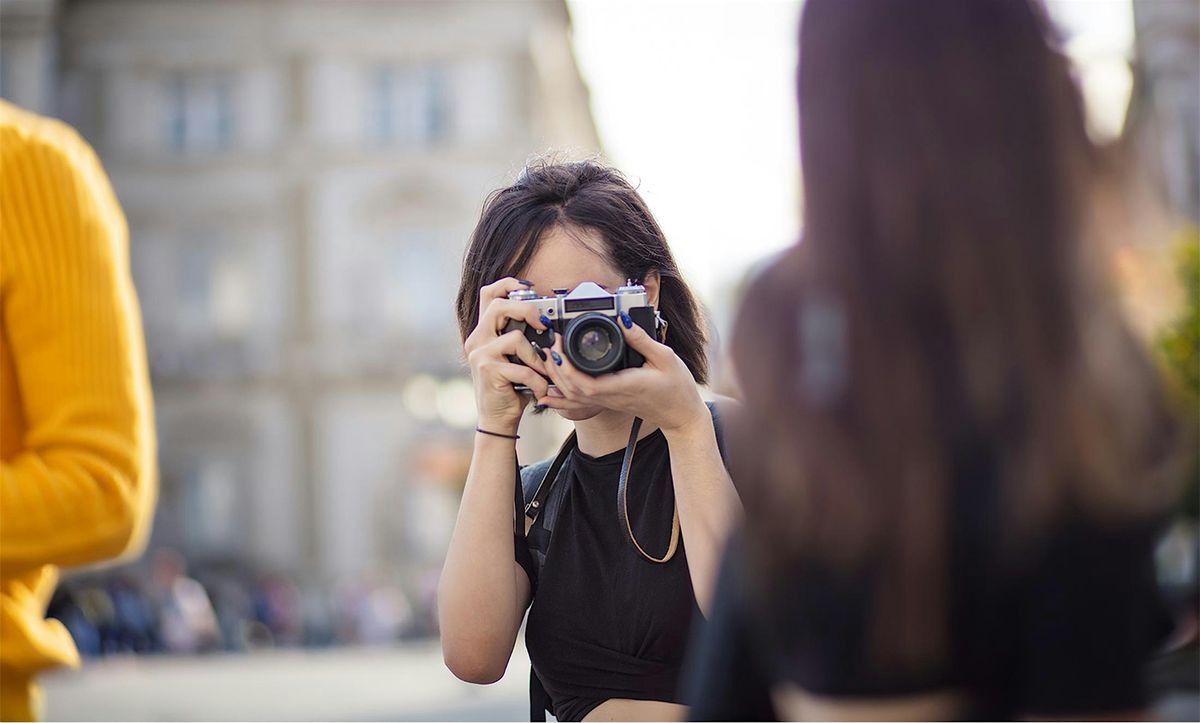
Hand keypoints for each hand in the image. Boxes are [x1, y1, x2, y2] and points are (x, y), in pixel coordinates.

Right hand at [464, 277, 553, 433]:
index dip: (507, 284)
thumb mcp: (515, 357)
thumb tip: (546, 321)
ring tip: (542, 374)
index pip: (488, 294)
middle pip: (499, 306)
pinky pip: (522, 368)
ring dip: (537, 358)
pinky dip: (537, 380)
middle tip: (543, 326)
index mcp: (484, 331)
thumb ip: (521, 337)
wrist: (497, 418)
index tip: (528, 287)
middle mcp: (477, 339)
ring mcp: (480, 354)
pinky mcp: (487, 370)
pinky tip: (539, 391)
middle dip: (527, 310)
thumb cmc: (511, 387)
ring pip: (516, 338)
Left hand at [537, 312, 708, 436]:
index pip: (585, 382)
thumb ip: (642, 339)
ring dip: (557, 379)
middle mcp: (612, 397)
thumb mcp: (665, 357)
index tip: (560, 344)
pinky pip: (579, 402)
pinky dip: (562, 396)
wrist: (681, 415)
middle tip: (551, 344)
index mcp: (624, 385)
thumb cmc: (677, 388)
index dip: (566, 366)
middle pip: (572, 389)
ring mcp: (609, 402)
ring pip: (573, 397)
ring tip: (550, 357)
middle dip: (556, 368)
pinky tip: (549, 392)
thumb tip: (623, 319)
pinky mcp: (609, 402)